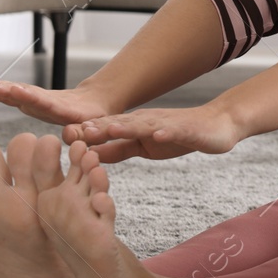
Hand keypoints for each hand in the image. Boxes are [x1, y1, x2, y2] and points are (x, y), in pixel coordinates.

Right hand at [0, 76, 117, 126]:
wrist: (94, 102)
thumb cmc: (94, 117)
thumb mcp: (95, 126)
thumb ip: (83, 131)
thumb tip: (70, 135)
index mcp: (62, 109)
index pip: (45, 102)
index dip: (30, 97)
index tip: (16, 91)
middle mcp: (47, 102)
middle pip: (26, 94)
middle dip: (7, 90)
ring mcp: (38, 100)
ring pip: (17, 93)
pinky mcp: (32, 101)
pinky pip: (14, 96)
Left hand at [66, 103, 243, 162]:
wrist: (217, 126)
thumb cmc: (179, 136)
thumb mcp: (143, 147)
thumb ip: (119, 149)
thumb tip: (90, 156)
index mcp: (133, 127)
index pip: (105, 131)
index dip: (84, 135)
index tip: (61, 139)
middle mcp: (145, 121)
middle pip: (118, 125)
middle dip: (96, 129)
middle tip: (73, 132)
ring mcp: (165, 123)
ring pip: (142, 125)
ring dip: (125, 126)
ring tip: (107, 129)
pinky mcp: (185, 128)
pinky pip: (174, 130)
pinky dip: (164, 131)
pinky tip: (156, 134)